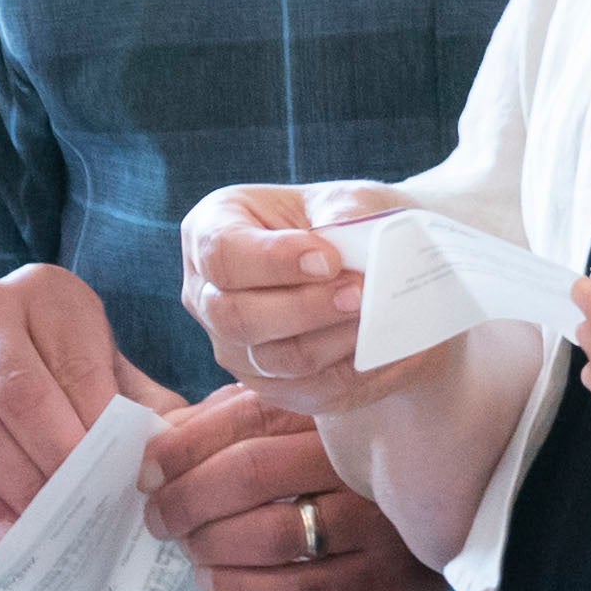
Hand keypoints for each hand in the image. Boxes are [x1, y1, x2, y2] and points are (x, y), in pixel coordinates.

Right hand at [0, 261, 183, 543]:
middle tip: (87, 515)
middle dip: (58, 463)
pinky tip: (3, 533)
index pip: (80, 368)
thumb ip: (147, 409)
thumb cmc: (61, 388)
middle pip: (23, 395)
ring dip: (16, 487)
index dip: (103, 433)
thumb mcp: (108, 385)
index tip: (127, 485)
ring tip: (51, 531)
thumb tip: (185, 449)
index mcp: (48, 291)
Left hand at [139, 382, 443, 590]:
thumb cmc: (372, 457)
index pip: (242, 419)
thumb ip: (246, 417)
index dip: (182, 448)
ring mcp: (379, 520)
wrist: (474, 497)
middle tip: (158, 519)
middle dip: (184, 501)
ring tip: (188, 550)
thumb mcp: (317, 419)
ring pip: (272, 535)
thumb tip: (166, 441)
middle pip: (249, 473)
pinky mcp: (388, 577)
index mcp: (338, 408)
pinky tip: (216, 583)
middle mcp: (361, 458)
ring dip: (210, 547)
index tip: (148, 471)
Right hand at [180, 181, 452, 414]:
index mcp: (210, 231)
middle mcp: (208, 295)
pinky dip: (352, 369)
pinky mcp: (271, 386)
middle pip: (236, 316)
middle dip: (305, 307)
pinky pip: (309, 390)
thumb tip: (354, 244)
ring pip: (276, 359)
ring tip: (377, 317)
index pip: (222, 254)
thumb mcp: (346, 200)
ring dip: (333, 339)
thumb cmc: (346, 225)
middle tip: (360, 294)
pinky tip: (382, 346)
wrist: (372, 272)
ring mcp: (234, 347)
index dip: (274, 261)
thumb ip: (346, 213)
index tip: (330, 259)